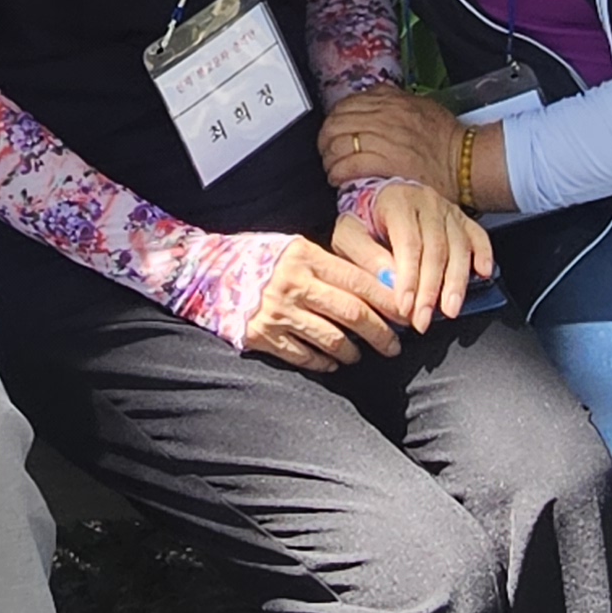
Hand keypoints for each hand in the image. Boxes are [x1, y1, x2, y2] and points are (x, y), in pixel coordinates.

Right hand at [236, 236, 407, 370]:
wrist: (204, 271)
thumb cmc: (257, 258)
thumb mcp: (294, 249)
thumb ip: (328, 267)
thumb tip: (375, 290)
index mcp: (306, 256)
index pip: (359, 282)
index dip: (388, 301)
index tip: (406, 315)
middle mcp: (294, 284)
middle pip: (353, 314)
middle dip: (381, 334)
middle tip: (394, 346)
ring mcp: (277, 312)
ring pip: (332, 339)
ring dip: (353, 352)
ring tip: (359, 355)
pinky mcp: (262, 335)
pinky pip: (304, 356)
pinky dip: (323, 363)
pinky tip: (331, 363)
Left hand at [320, 86, 464, 194]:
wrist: (465, 162)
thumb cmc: (446, 139)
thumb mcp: (420, 105)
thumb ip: (392, 101)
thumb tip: (370, 101)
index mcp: (390, 101)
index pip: (345, 105)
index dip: (333, 120)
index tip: (333, 132)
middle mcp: (384, 117)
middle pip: (336, 124)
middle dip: (326, 140)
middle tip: (328, 152)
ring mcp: (383, 140)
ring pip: (338, 144)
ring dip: (329, 159)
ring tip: (333, 168)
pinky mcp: (385, 164)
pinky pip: (348, 165)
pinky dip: (338, 172)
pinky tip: (338, 179)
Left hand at [335, 182, 492, 331]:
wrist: (379, 196)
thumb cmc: (363, 220)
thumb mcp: (348, 234)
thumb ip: (364, 256)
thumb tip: (388, 280)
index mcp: (397, 203)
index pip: (408, 244)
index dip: (409, 278)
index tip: (405, 307)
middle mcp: (427, 203)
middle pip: (436, 249)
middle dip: (431, 290)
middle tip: (424, 320)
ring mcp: (448, 210)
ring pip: (460, 247)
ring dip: (456, 283)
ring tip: (449, 310)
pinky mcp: (462, 218)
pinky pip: (478, 236)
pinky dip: (484, 255)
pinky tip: (484, 274)